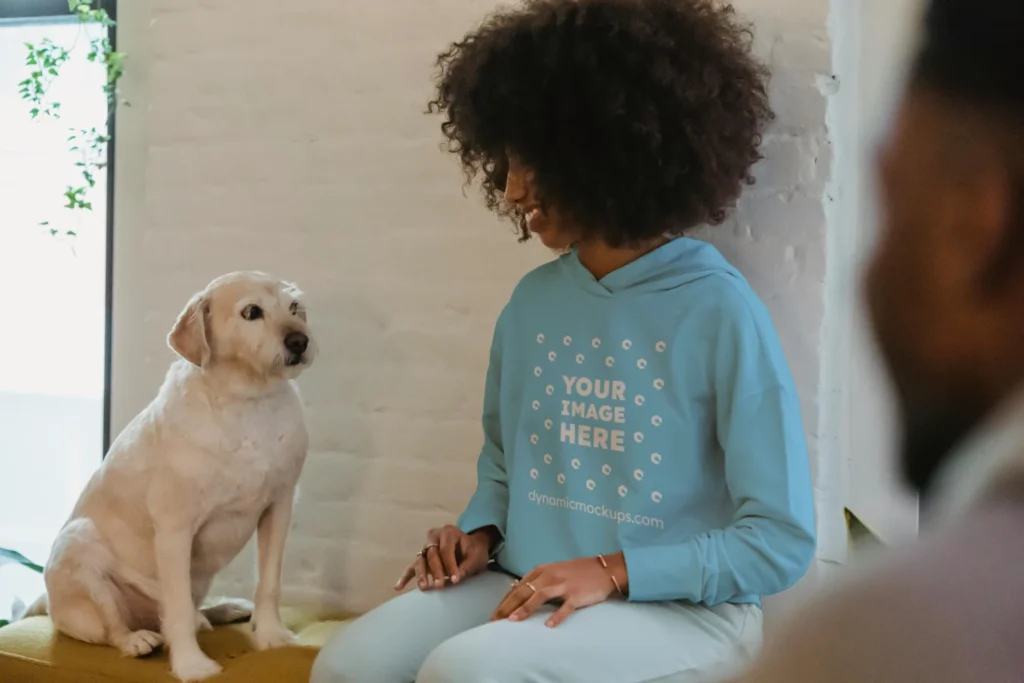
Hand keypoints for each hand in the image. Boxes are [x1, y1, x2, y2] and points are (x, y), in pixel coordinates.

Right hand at [394, 525, 494, 591]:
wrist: (471, 548)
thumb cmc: (474, 551)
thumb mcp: (477, 556)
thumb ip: (468, 566)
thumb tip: (456, 578)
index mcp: (449, 532)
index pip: (446, 549)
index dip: (450, 565)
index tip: (455, 580)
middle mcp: (434, 537)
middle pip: (431, 554)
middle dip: (435, 571)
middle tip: (440, 585)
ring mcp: (426, 547)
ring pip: (420, 560)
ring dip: (421, 575)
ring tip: (424, 587)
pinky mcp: (422, 558)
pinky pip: (412, 567)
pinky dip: (405, 577)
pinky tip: (398, 587)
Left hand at [491, 554, 626, 627]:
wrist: (604, 569)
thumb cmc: (577, 572)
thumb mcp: (554, 571)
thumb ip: (537, 581)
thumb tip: (517, 592)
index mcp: (543, 570)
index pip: (518, 586)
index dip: (504, 601)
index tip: (494, 614)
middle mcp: (550, 576)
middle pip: (524, 591)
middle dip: (507, 606)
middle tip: (495, 620)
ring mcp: (564, 585)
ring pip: (540, 596)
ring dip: (525, 608)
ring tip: (513, 621)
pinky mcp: (577, 595)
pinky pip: (565, 607)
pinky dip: (557, 616)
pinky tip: (549, 625)